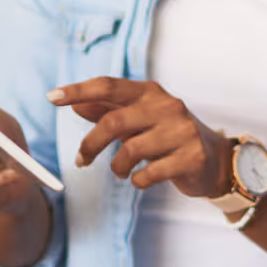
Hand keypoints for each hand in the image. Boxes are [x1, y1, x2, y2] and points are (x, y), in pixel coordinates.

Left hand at [46, 77, 232, 197]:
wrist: (214, 160)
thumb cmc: (168, 137)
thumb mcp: (139, 120)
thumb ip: (108, 111)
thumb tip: (76, 103)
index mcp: (150, 93)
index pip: (109, 86)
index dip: (79, 90)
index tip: (52, 97)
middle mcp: (167, 106)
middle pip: (115, 121)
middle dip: (91, 145)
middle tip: (82, 160)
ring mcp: (181, 130)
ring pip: (131, 150)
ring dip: (117, 167)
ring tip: (121, 172)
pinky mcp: (190, 156)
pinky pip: (149, 173)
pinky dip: (138, 181)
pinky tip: (142, 179)